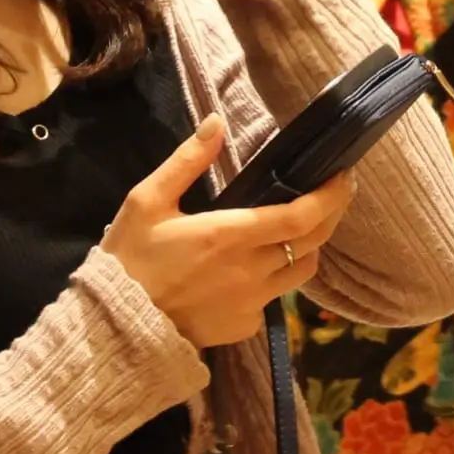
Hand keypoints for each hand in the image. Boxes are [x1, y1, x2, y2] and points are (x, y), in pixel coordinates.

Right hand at [102, 115, 354, 348]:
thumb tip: (217, 122)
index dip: (331, 196)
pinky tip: (260, 268)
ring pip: (302, 272)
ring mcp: (251, 304)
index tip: (343, 176)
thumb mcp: (147, 203)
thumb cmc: (129, 261)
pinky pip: (274, 300)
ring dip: (308, 247)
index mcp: (230, 237)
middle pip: (314, 242)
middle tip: (334, 193)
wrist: (110, 330)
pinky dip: (275, 280)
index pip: (302, 216)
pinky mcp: (244, 328)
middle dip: (331, 214)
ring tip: (299, 228)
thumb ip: (187, 162)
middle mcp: (251, 272)